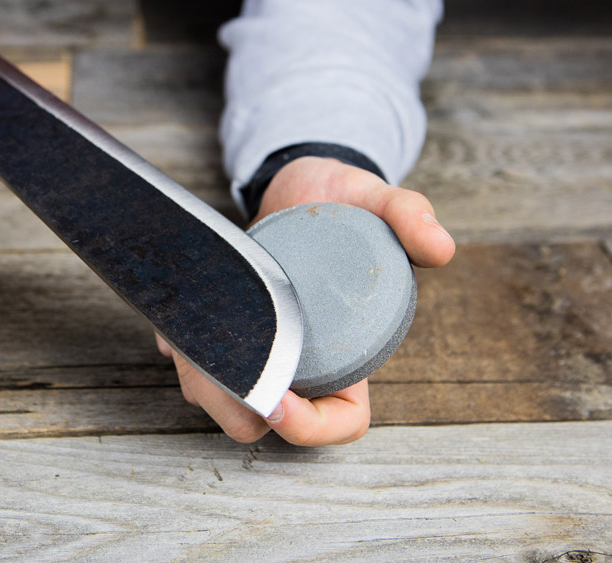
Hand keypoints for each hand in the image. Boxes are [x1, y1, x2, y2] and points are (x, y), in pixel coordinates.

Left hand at [156, 156, 455, 444]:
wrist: (301, 183)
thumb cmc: (346, 200)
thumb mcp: (381, 199)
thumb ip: (410, 218)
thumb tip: (440, 248)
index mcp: (349, 349)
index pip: (341, 420)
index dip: (310, 427)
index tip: (278, 399)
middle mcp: (304, 360)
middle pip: (266, 419)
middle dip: (232, 402)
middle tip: (207, 362)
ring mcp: (263, 347)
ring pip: (224, 396)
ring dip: (199, 377)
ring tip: (183, 337)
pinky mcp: (228, 328)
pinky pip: (198, 360)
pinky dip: (180, 348)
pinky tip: (171, 323)